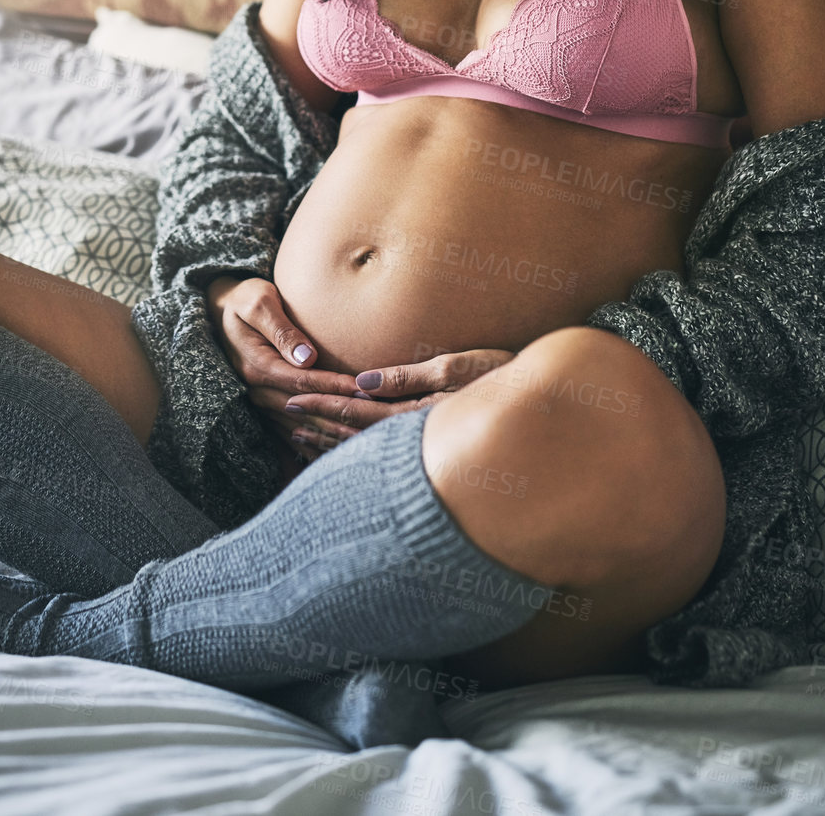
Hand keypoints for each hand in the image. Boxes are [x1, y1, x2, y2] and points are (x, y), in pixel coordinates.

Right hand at [204, 275, 359, 462]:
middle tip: (371, 421)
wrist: (219, 310)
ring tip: (359, 440)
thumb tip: (308, 357)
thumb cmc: (245, 299)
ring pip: (297, 426)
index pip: (303, 381)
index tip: (363, 390)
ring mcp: (259, 400)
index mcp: (258, 364)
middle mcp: (257, 389)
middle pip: (303, 410)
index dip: (334, 386)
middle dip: (337, 416)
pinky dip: (310, 443)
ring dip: (327, 435)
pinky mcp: (263, 404)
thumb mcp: (259, 302)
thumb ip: (281, 329)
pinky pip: (288, 431)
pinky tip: (333, 451)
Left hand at [284, 348, 516, 456]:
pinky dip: (350, 451)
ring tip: (296, 436)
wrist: (544, 412)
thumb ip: (407, 378)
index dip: (322, 405)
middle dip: (316, 426)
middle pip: (352, 436)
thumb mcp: (456, 368)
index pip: (357, 412)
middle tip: (281, 417)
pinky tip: (333, 448)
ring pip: (363, 450)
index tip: (292, 400)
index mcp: (415, 418)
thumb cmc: (502, 379)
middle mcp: (414, 440)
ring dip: (328, 442)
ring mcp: (422, 450)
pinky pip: (380, 455)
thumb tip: (361, 382)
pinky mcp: (430, 449)